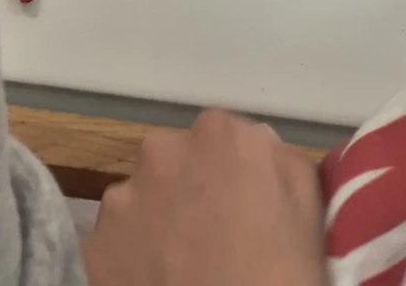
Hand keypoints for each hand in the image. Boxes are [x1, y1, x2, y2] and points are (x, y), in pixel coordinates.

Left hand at [84, 110, 326, 285]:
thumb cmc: (280, 278)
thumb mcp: (310, 212)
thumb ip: (282, 164)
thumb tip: (261, 152)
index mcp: (222, 135)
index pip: (225, 138)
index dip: (235, 175)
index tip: (244, 209)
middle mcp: (164, 150)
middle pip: (176, 160)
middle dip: (190, 190)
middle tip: (213, 240)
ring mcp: (123, 197)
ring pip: (142, 199)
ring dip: (158, 222)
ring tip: (181, 268)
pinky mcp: (95, 243)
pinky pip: (117, 241)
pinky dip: (131, 259)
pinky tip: (157, 282)